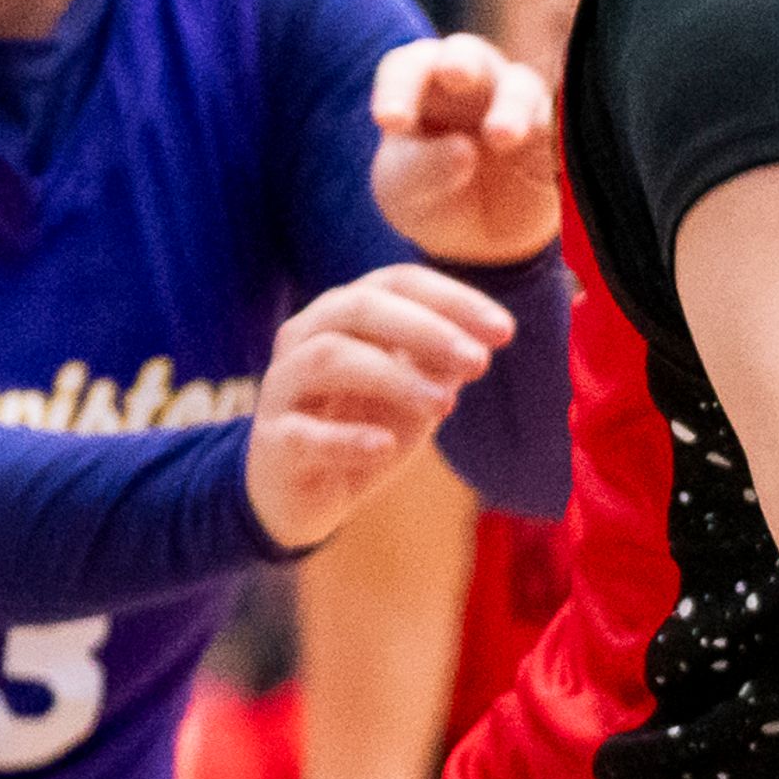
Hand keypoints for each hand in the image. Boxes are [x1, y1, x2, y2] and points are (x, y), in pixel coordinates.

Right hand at [243, 265, 514, 549]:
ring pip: (328, 358)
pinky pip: (304, 433)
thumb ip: (441, 363)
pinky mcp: (273, 442)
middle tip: (479, 362)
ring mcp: (283, 387)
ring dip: (393, 377)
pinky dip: (347, 438)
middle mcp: (306, 336)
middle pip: (358, 308)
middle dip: (425, 330)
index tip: (504, 331)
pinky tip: (384, 447)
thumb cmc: (364, 426)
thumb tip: (481, 341)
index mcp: (345, 314)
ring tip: (446, 405)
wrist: (304, 494)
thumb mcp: (414, 392)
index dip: (452, 300)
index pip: (397, 284)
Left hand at [369, 34, 561, 264]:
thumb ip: (423, 169)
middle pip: (467, 53)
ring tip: (501, 137)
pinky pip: (562, 127)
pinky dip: (552, 136)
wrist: (479, 238)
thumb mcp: (407, 192)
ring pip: (520, 85)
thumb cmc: (431, 200)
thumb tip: (464, 150)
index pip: (409, 66)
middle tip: (455, 76)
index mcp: (423, 89)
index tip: (391, 121)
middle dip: (461, 61)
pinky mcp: (553, 137)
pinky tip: (543, 159)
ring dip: (511, 105)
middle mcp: (472, 84)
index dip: (399, 86)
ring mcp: (517, 105)